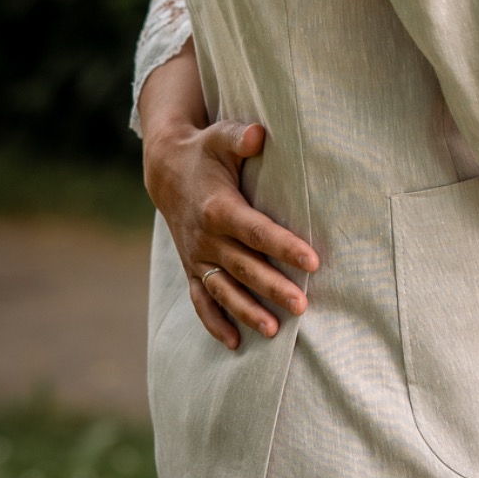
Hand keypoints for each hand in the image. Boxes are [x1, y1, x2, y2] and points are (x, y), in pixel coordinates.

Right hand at [138, 42, 319, 350]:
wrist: (165, 170)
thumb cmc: (205, 151)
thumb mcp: (219, 137)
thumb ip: (239, 137)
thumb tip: (257, 134)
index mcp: (219, 208)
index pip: (257, 231)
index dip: (284, 246)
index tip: (313, 260)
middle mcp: (207, 238)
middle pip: (244, 267)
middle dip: (273, 287)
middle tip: (303, 305)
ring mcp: (197, 257)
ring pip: (224, 290)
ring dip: (247, 311)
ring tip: (274, 332)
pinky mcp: (192, 267)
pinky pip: (201, 300)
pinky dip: (214, 322)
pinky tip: (234, 343)